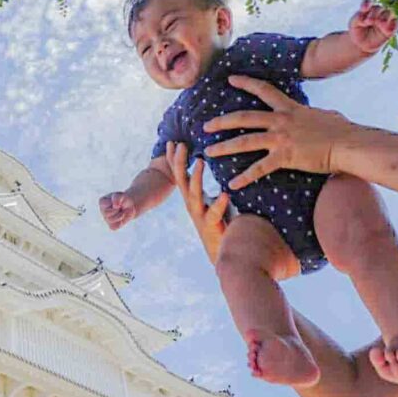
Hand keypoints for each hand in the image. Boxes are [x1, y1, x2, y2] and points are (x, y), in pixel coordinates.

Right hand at [99, 190, 136, 229]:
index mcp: (102, 202)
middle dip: (116, 210)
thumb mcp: (121, 195)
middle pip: (106, 213)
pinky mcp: (112, 225)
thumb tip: (115, 205)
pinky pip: (115, 226)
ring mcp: (106, 219)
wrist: (130, 206)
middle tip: (121, 207)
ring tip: (122, 212)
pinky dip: (121, 222)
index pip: (105, 205)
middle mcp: (102, 211)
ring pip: (111, 220)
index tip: (118, 202)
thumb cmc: (124, 199)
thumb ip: (117, 198)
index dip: (114, 204)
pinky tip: (122, 217)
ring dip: (120, 215)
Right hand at [167, 141, 229, 264]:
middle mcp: (192, 206)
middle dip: (179, 162)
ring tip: (200, 161)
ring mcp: (200, 216)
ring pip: (193, 194)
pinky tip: (225, 194)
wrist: (221, 254)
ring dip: (195, 177)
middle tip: (180, 144)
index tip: (172, 142)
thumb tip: (222, 173)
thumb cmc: (221, 226)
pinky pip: (214, 214)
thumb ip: (214, 191)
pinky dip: (219, 204)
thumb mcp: (215, 206)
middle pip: (181, 181)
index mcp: (192, 199)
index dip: (175, 160)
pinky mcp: (211, 226)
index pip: (180, 175)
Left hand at [203, 76, 360, 188]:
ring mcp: (281, 138)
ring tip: (208, 152)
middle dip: (221, 121)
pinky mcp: (284, 157)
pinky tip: (232, 184)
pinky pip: (259, 168)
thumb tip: (319, 115)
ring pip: (244, 141)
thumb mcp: (325, 116)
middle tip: (205, 126)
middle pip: (243, 117)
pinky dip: (244, 177)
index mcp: (290, 108)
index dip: (246, 83)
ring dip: (224, 147)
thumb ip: (313, 115)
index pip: (264, 90)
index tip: (230, 79)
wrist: (349, 144)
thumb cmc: (343, 131)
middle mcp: (281, 120)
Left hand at [348, 0, 397, 53]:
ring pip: (389, 13)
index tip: (363, 9)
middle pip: (379, 8)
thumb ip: (357, 18)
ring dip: (384, 18)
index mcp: (367, 9)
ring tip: (379, 24)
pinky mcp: (391, 27)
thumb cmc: (357, 32)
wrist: (361, 45)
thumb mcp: (353, 24)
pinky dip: (392, 25)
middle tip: (368, 21)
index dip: (367, 3)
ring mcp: (385, 19)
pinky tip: (386, 30)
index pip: (368, 2)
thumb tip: (365, 18)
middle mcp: (377, 12)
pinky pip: (395, 23)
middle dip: (374, 14)